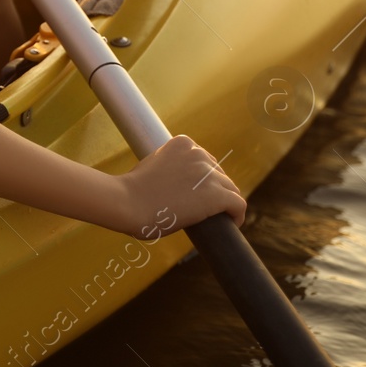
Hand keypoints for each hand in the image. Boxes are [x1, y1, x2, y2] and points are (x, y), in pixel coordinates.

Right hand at [113, 134, 245, 238]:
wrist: (127, 202)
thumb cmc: (131, 190)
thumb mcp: (152, 165)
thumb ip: (169, 165)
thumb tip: (178, 183)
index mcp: (182, 143)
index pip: (204, 159)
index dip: (203, 177)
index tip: (197, 190)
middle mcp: (198, 154)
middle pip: (218, 173)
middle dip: (213, 189)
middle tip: (202, 207)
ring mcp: (208, 174)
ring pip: (230, 189)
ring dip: (224, 202)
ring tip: (217, 217)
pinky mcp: (217, 196)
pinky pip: (238, 204)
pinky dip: (237, 215)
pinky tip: (232, 223)